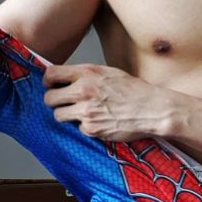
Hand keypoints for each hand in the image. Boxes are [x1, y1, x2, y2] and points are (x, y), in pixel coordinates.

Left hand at [43, 63, 174, 141]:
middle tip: (64, 103)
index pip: (51, 74)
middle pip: (49, 98)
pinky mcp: (91, 128)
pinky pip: (78, 128)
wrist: (152, 109)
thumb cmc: (134, 91)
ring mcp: (86, 111)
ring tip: (82, 113)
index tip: (52, 86)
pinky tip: (100, 122)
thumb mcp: (109, 73)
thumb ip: (86, 75)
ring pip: (59, 115)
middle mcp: (83, 90)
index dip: (49, 81)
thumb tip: (66, 79)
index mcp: (87, 72)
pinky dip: (86, 127)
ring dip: (67, 115)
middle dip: (55, 101)